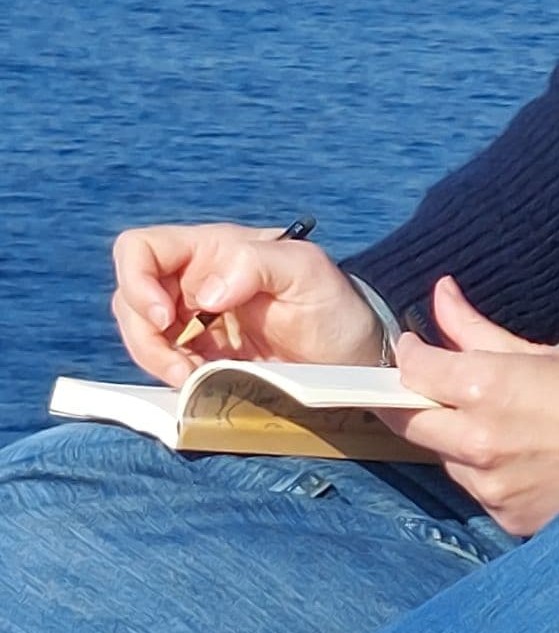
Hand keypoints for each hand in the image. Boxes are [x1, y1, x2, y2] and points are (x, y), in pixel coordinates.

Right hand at [112, 223, 382, 385]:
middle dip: (144, 335)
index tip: (164, 318)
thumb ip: (255, 264)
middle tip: (183, 366)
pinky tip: (201, 383)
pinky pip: (166, 362)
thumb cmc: (334, 304)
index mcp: (214, 249)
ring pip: (142, 334)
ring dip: (156, 360)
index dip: (136, 280)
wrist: (352, 356)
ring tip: (193, 377)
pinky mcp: (205, 355)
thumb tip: (204, 293)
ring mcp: (198, 320)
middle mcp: (197, 280)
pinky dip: (173, 376)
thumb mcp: (306, 271)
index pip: (142, 249)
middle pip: (130, 297)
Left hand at [379, 276, 558, 535]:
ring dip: (450, 438)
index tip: (415, 348)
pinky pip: (475, 489)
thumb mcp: (539, 352)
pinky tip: (518, 456)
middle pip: (408, 422)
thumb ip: (474, 328)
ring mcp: (491, 487)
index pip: (413, 371)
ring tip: (493, 422)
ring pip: (443, 458)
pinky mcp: (508, 518)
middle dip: (408, 401)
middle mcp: (478, 444)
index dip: (408, 355)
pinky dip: (483, 471)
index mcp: (484, 390)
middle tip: (426, 387)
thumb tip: (440, 294)